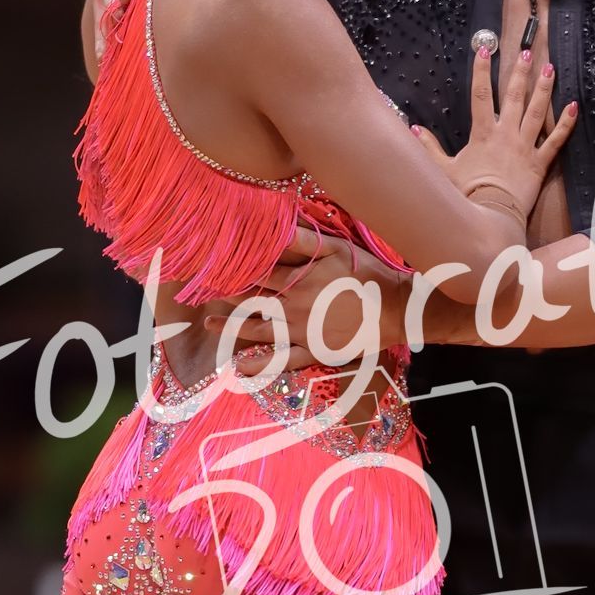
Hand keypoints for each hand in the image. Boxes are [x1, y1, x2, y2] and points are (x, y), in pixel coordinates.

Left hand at [201, 226, 410, 373]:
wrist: (394, 309)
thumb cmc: (367, 274)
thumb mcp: (338, 249)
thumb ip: (305, 240)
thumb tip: (277, 227)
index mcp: (298, 279)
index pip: (257, 271)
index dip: (233, 267)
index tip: (211, 264)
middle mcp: (293, 306)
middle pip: (252, 299)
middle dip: (225, 294)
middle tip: (199, 292)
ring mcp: (301, 330)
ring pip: (259, 329)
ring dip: (232, 327)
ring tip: (209, 323)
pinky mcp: (313, 349)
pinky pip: (282, 360)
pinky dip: (260, 365)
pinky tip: (240, 367)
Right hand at [414, 43, 576, 223]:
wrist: (491, 215)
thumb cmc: (467, 194)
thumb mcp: (443, 170)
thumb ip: (429, 148)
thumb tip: (413, 130)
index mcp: (483, 134)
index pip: (481, 95)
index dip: (482, 71)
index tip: (485, 50)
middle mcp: (506, 135)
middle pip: (514, 97)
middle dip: (520, 73)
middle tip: (528, 53)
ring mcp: (525, 147)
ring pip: (537, 112)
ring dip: (544, 89)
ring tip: (551, 69)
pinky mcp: (539, 163)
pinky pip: (555, 140)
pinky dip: (566, 124)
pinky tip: (574, 106)